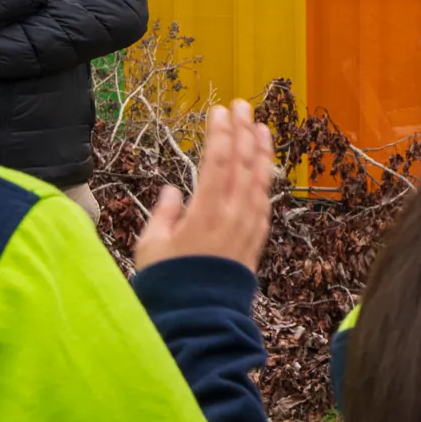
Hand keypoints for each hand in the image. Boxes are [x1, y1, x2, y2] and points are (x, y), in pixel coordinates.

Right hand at [133, 100, 277, 272]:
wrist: (200, 316)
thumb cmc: (169, 283)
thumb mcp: (152, 246)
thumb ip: (165, 214)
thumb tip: (173, 191)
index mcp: (205, 212)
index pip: (217, 162)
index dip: (221, 133)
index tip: (220, 111)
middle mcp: (233, 214)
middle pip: (243, 163)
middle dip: (243, 131)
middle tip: (243, 105)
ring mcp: (249, 226)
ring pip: (260, 179)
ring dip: (261, 150)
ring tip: (261, 126)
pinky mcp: (257, 239)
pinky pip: (266, 200)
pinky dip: (267, 178)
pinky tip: (266, 167)